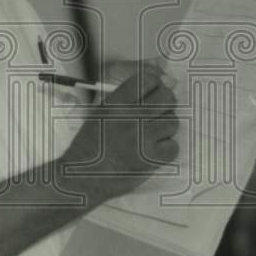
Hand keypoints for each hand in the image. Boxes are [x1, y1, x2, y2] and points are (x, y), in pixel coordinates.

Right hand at [60, 60, 178, 206]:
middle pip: (167, 97)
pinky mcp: (150, 158)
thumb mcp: (100, 112)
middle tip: (157, 114)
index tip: (154, 91)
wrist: (82, 176)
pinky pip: (172, 146)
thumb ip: (126, 98)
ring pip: (172, 122)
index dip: (156, 84)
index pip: (149, 79)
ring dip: (164, 129)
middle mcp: (130, 117)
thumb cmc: (91, 144)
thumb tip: (163, 82)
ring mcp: (142, 138)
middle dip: (165, 104)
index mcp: (116, 103)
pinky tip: (151, 152)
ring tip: (149, 137)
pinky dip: (165, 150)